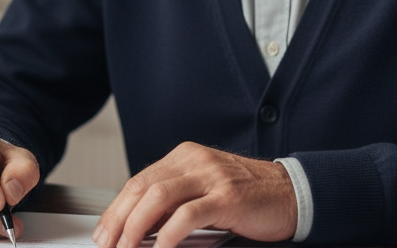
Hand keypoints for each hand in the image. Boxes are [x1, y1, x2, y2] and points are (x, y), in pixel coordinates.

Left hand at [92, 142, 296, 247]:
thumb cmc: (248, 196)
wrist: (292, 193)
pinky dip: (167, 238)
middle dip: (118, 220)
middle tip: (107, 244)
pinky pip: (187, 216)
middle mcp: (194, 160)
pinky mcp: (227, 197)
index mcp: (185, 156)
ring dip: (135, 228)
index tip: (104, 232)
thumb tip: (139, 225)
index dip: (116, 209)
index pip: (139, 181)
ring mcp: (211, 176)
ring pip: (158, 198)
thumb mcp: (205, 189)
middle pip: (142, 188)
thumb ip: (176, 199)